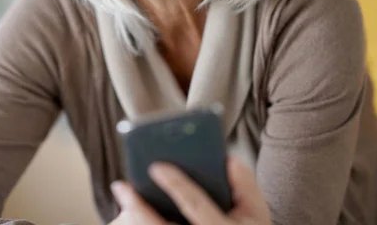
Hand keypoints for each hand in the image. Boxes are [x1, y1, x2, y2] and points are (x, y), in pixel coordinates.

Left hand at [109, 157, 269, 223]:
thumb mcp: (256, 211)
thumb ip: (245, 184)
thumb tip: (227, 158)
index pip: (196, 206)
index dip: (177, 185)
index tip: (156, 166)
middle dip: (137, 208)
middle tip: (120, 185)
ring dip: (134, 216)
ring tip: (122, 193)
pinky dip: (140, 220)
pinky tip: (130, 207)